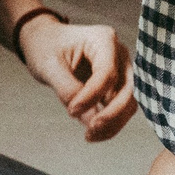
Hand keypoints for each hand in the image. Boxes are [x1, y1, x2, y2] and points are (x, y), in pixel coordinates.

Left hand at [20, 15, 136, 141]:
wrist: (45, 42)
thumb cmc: (46, 47)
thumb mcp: (50, 66)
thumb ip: (69, 91)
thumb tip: (89, 122)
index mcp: (103, 39)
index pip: (107, 73)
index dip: (91, 96)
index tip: (71, 111)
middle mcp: (119, 52)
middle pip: (128, 89)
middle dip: (111, 114)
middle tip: (90, 130)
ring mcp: (121, 68)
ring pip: (129, 102)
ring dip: (113, 123)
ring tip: (90, 135)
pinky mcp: (117, 84)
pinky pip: (121, 107)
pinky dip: (110, 123)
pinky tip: (92, 132)